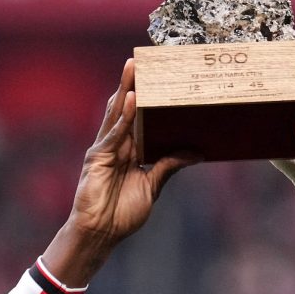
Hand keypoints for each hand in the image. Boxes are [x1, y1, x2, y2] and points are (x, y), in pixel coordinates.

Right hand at [71, 58, 196, 243]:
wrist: (101, 233)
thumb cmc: (122, 213)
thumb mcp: (152, 186)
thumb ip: (169, 166)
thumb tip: (197, 152)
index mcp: (130, 150)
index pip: (140, 118)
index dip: (147, 98)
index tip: (158, 77)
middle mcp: (117, 145)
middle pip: (126, 109)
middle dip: (133, 84)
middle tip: (142, 59)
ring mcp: (105, 149)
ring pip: (117, 114)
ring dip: (125, 89)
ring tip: (133, 67)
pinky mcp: (97, 157)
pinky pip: (114, 134)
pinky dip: (124, 117)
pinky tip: (133, 99)